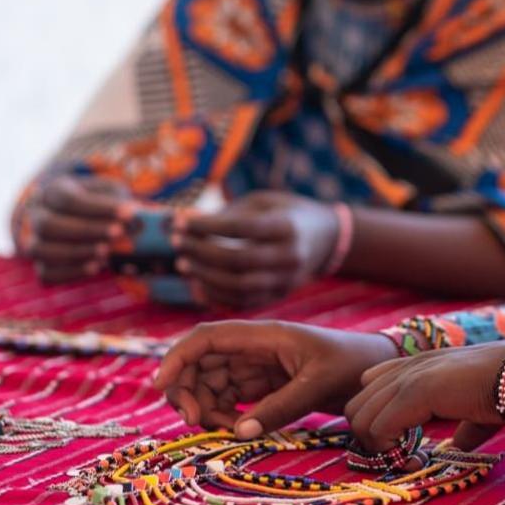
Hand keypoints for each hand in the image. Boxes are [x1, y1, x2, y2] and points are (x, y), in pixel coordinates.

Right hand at [19, 175, 128, 283]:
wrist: (91, 223)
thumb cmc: (104, 204)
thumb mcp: (112, 194)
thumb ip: (118, 203)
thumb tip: (135, 217)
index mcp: (53, 191)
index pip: (68, 199)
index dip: (98, 208)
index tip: (129, 213)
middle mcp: (36, 215)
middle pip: (49, 224)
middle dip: (86, 230)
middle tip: (118, 233)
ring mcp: (34, 241)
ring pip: (42, 250)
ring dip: (77, 253)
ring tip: (107, 253)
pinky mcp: (41, 266)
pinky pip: (47, 273)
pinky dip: (71, 272)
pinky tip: (96, 268)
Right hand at [152, 319, 398, 436]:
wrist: (378, 370)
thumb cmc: (352, 365)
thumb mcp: (318, 385)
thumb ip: (280, 407)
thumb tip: (239, 431)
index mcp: (265, 335)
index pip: (207, 337)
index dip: (178, 357)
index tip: (160, 386)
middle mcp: (255, 347)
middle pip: (201, 362)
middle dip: (188, 390)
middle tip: (196, 423)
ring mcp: (258, 366)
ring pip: (211, 382)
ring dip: (206, 406)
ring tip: (224, 429)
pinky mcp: (264, 384)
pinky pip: (229, 397)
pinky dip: (223, 414)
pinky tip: (235, 428)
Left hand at [176, 191, 341, 308]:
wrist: (328, 239)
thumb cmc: (287, 213)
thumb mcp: (265, 202)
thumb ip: (231, 212)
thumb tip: (188, 223)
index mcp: (288, 226)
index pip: (242, 227)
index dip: (208, 225)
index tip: (180, 220)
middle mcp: (289, 256)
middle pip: (238, 259)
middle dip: (202, 251)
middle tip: (176, 242)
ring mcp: (286, 280)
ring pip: (239, 286)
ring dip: (205, 276)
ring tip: (183, 263)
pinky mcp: (280, 296)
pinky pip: (244, 303)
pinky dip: (217, 296)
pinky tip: (197, 285)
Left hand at [343, 339, 504, 453]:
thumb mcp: (476, 410)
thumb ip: (462, 427)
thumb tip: (458, 446)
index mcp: (417, 367)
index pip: (368, 389)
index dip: (378, 422)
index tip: (406, 447)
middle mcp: (406, 368)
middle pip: (356, 407)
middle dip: (371, 439)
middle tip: (403, 458)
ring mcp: (408, 377)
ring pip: (360, 419)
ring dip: (380, 448)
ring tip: (410, 460)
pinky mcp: (415, 391)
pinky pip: (378, 429)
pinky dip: (391, 452)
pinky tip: (417, 460)